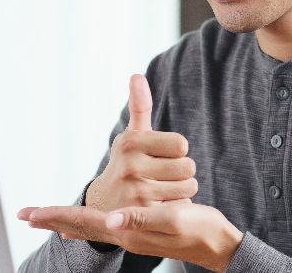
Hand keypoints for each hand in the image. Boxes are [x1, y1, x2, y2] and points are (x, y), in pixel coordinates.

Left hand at [18, 202, 244, 271]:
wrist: (217, 245)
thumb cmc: (199, 230)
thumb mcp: (173, 219)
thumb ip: (141, 218)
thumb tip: (110, 220)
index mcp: (128, 231)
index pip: (83, 223)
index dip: (56, 216)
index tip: (29, 213)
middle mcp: (124, 235)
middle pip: (80, 227)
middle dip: (52, 220)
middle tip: (24, 215)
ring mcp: (130, 236)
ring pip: (88, 228)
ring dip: (65, 221)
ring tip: (45, 219)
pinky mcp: (138, 232)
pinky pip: (101, 229)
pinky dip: (84, 227)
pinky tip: (79, 230)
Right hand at [85, 74, 197, 211]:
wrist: (104, 206)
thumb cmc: (126, 164)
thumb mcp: (131, 137)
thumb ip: (139, 107)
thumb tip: (137, 76)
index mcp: (131, 142)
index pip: (181, 144)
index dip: (176, 151)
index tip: (161, 157)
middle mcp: (131, 165)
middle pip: (188, 166)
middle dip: (181, 172)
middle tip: (163, 177)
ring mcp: (137, 192)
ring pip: (188, 187)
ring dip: (181, 190)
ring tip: (162, 191)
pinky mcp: (145, 215)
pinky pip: (181, 206)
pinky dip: (176, 207)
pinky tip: (160, 207)